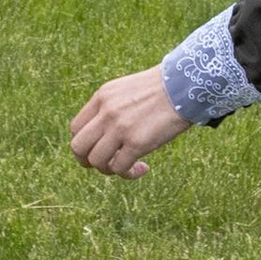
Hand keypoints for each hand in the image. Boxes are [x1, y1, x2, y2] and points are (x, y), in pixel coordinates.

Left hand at [69, 66, 186, 178]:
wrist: (185, 86)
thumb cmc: (161, 89)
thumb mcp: (126, 90)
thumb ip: (111, 108)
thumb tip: (104, 134)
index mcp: (102, 97)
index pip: (75, 128)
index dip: (84, 143)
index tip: (100, 148)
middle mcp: (106, 112)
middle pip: (78, 147)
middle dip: (87, 161)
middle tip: (105, 164)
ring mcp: (119, 128)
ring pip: (96, 161)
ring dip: (109, 170)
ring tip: (126, 167)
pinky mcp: (136, 142)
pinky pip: (120, 168)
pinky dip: (128, 174)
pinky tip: (142, 168)